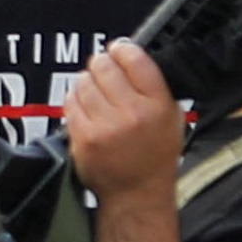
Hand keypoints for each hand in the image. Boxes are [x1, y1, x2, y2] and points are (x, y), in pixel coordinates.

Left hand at [58, 34, 184, 199]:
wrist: (137, 192)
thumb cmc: (154, 155)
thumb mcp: (171, 116)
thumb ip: (154, 85)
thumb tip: (130, 57)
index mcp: (158, 105)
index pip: (135, 59)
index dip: (123, 49)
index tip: (119, 50)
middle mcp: (131, 113)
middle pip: (104, 66)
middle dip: (102, 64)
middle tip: (105, 70)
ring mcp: (104, 126)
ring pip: (83, 82)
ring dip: (87, 82)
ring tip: (97, 94)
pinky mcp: (82, 137)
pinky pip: (70, 102)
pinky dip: (76, 100)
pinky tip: (87, 110)